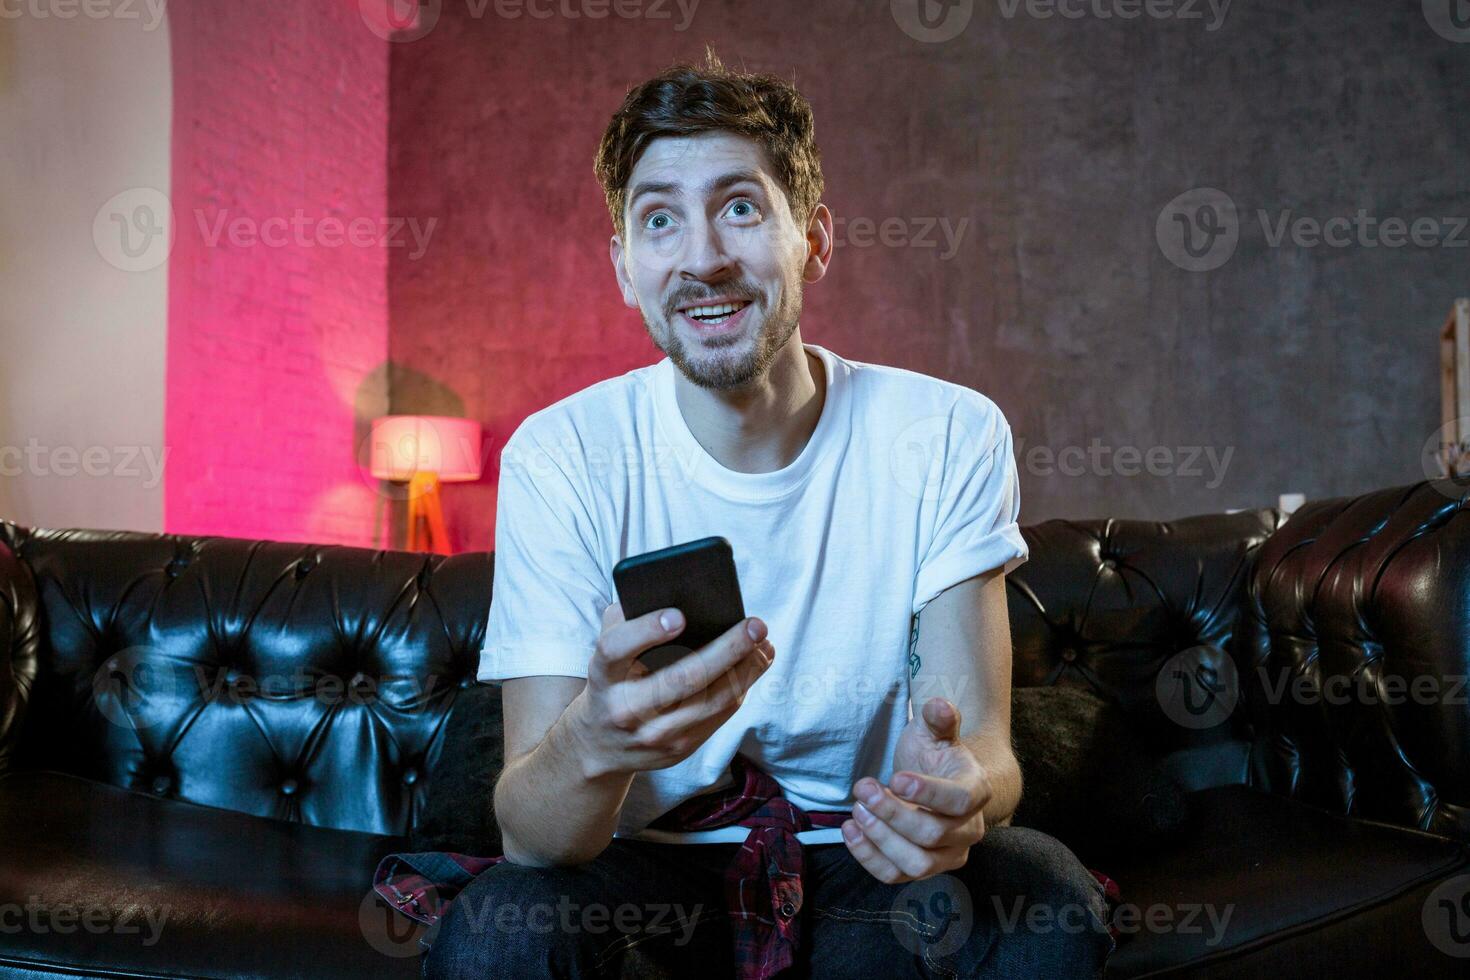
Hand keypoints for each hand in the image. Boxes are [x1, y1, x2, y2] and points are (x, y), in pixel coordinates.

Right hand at [565, 600, 774, 778]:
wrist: (601, 747)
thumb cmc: (612, 682)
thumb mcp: (606, 654)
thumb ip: (626, 623)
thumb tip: (673, 593)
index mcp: (603, 674)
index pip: (617, 649)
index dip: (646, 631)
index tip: (678, 615)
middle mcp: (625, 708)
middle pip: (680, 679)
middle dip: (725, 649)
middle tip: (754, 625)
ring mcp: (653, 734)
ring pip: (711, 700)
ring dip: (746, 669)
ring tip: (764, 643)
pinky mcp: (679, 749)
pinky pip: (719, 715)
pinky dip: (742, 686)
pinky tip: (755, 664)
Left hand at [841, 697, 990, 883]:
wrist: (933, 783)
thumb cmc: (934, 756)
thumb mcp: (934, 732)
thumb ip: (939, 718)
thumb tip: (938, 705)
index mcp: (976, 791)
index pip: (960, 801)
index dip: (928, 793)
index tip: (895, 779)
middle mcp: (969, 830)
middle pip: (933, 834)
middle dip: (892, 813)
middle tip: (863, 789)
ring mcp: (947, 856)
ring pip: (916, 863)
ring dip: (880, 839)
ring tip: (856, 811)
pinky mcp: (921, 870)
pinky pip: (895, 875)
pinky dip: (868, 857)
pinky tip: (850, 830)